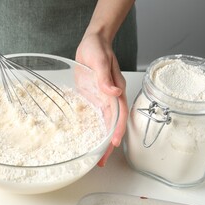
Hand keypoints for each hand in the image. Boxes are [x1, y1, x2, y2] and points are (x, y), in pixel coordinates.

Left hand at [76, 32, 127, 166]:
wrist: (92, 43)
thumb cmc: (99, 49)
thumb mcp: (101, 60)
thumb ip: (105, 76)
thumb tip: (114, 92)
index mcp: (115, 91)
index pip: (119, 115)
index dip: (117, 130)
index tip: (113, 144)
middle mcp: (110, 98)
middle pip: (111, 125)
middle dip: (107, 143)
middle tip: (101, 161)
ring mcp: (100, 99)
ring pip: (102, 124)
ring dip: (100, 140)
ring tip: (94, 157)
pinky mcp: (91, 98)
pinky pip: (92, 116)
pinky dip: (91, 128)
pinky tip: (85, 138)